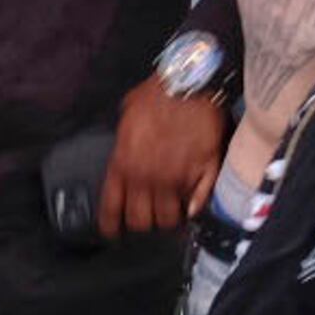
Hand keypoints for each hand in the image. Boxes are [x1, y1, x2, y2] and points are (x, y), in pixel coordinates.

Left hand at [102, 73, 226, 239]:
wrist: (190, 81)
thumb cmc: (156, 94)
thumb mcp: (127, 118)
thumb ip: (125, 147)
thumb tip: (127, 163)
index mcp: (123, 164)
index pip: (112, 208)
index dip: (112, 226)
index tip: (114, 233)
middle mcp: (147, 177)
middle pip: (142, 221)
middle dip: (145, 223)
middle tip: (150, 216)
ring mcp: (176, 179)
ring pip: (170, 219)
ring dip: (171, 218)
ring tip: (173, 211)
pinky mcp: (203, 174)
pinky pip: (198, 205)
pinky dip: (195, 210)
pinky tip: (193, 208)